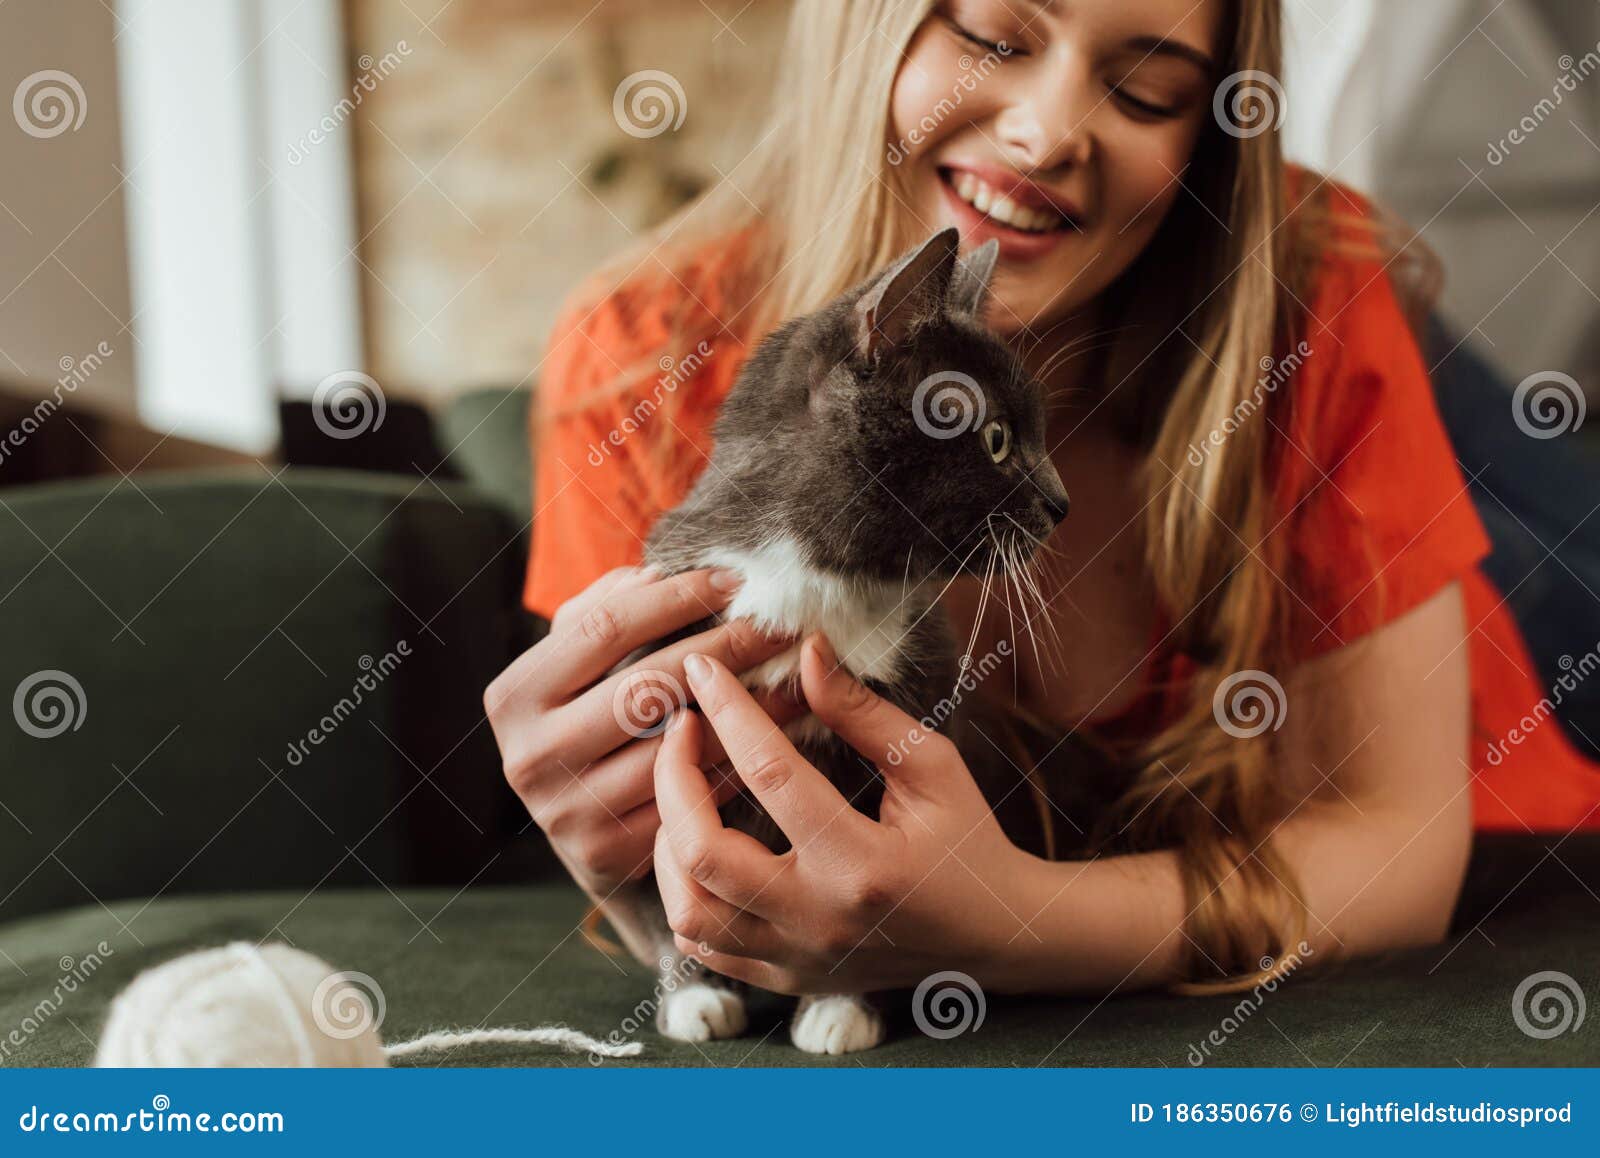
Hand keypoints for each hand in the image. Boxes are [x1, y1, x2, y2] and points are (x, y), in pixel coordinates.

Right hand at [484, 565, 799, 899]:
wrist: (580, 826)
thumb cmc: (588, 718)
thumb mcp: (577, 661)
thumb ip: (605, 608)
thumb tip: (657, 573)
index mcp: (514, 695)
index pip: (604, 627)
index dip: (676, 598)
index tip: (734, 580)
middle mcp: (531, 756)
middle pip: (646, 684)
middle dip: (725, 647)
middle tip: (779, 626)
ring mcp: (568, 811)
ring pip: (677, 744)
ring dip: (748, 708)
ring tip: (795, 676)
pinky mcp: (609, 853)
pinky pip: (691, 795)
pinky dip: (737, 761)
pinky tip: (775, 734)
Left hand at [652, 633, 1031, 994]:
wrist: (996, 939)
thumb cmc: (968, 842)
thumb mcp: (931, 765)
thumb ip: (861, 712)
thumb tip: (806, 652)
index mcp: (863, 862)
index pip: (773, 774)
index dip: (729, 712)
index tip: (702, 670)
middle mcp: (821, 919)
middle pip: (704, 854)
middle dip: (674, 780)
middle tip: (681, 729)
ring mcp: (798, 958)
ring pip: (689, 912)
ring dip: (669, 844)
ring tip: (685, 793)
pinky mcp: (786, 980)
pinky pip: (703, 948)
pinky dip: (686, 894)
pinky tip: (698, 851)